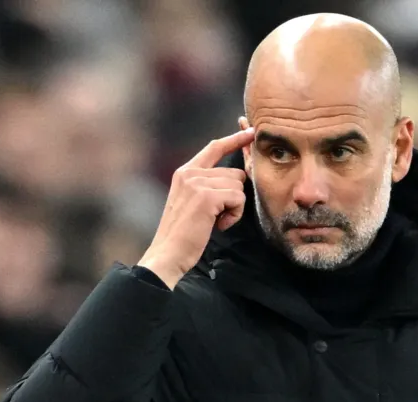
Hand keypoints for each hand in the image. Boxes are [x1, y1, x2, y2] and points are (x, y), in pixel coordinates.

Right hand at [138, 128, 254, 288]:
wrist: (168, 253)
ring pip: (238, 186)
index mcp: (185, 172)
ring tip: (214, 221)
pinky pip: (238, 198)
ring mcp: (197, 183)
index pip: (214, 147)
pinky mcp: (207, 196)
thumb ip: (207, 185)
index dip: (235, 139)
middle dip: (234, 196)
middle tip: (216, 215)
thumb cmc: (184, 234)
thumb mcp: (192, 202)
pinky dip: (234, 215)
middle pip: (235, 173)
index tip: (249, 131)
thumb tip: (236, 177)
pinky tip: (218, 225)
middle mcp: (190, 172)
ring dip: (234, 208)